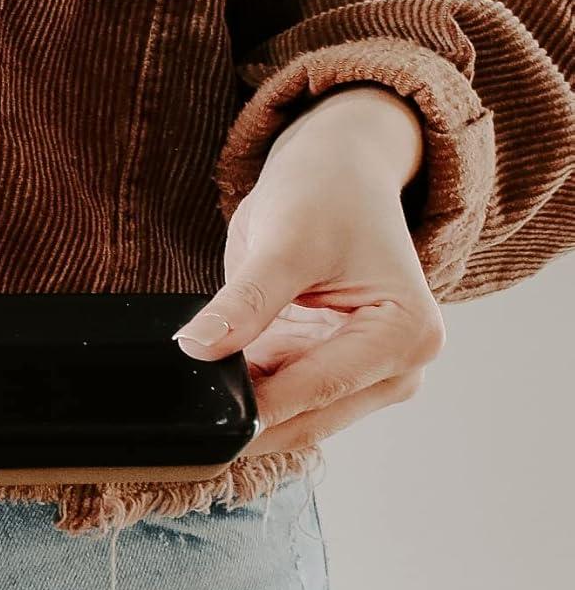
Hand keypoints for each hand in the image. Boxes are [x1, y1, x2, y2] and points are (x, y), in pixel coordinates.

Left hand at [173, 85, 445, 457]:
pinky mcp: (332, 367)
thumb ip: (245, 302)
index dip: (256, 407)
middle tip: (183, 416)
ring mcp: (367, 373)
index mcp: (407, 334)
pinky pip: (282, 393)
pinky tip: (212, 376)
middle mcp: (399, 366)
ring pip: (293, 414)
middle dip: (249, 415)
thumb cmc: (326, 194)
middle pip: (310, 415)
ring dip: (244, 405)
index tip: (201, 418)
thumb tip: (197, 348)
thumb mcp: (283, 242)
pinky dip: (246, 388)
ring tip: (193, 390)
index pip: (319, 388)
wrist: (337, 171)